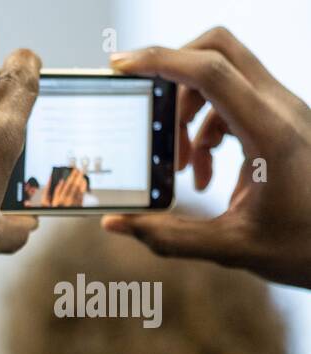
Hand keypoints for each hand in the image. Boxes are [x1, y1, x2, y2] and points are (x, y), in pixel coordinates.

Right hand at [42, 169, 87, 206]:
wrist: (63, 220)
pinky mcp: (79, 205)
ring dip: (81, 180)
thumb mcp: (51, 201)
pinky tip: (83, 183)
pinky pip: (82, 194)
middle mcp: (68, 201)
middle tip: (80, 169)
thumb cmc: (55, 209)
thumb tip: (62, 181)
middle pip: (75, 185)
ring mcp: (75, 203)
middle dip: (78, 176)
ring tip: (82, 174)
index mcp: (60, 198)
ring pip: (80, 189)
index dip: (72, 176)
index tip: (74, 169)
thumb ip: (56, 190)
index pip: (68, 184)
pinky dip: (83, 187)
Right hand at [103, 28, 310, 288]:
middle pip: (218, 51)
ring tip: (182, 167)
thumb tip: (114, 225)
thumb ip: (168, 238)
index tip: (121, 67)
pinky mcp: (283, 120)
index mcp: (271, 133)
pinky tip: (204, 174)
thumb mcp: (231, 249)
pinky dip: (206, 128)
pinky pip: (234, 101)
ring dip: (187, 112)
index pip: (211, 71)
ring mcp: (285, 110)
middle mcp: (281, 110)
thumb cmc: (303, 248)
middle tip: (146, 110)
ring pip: (222, 76)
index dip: (162, 60)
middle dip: (172, 72)